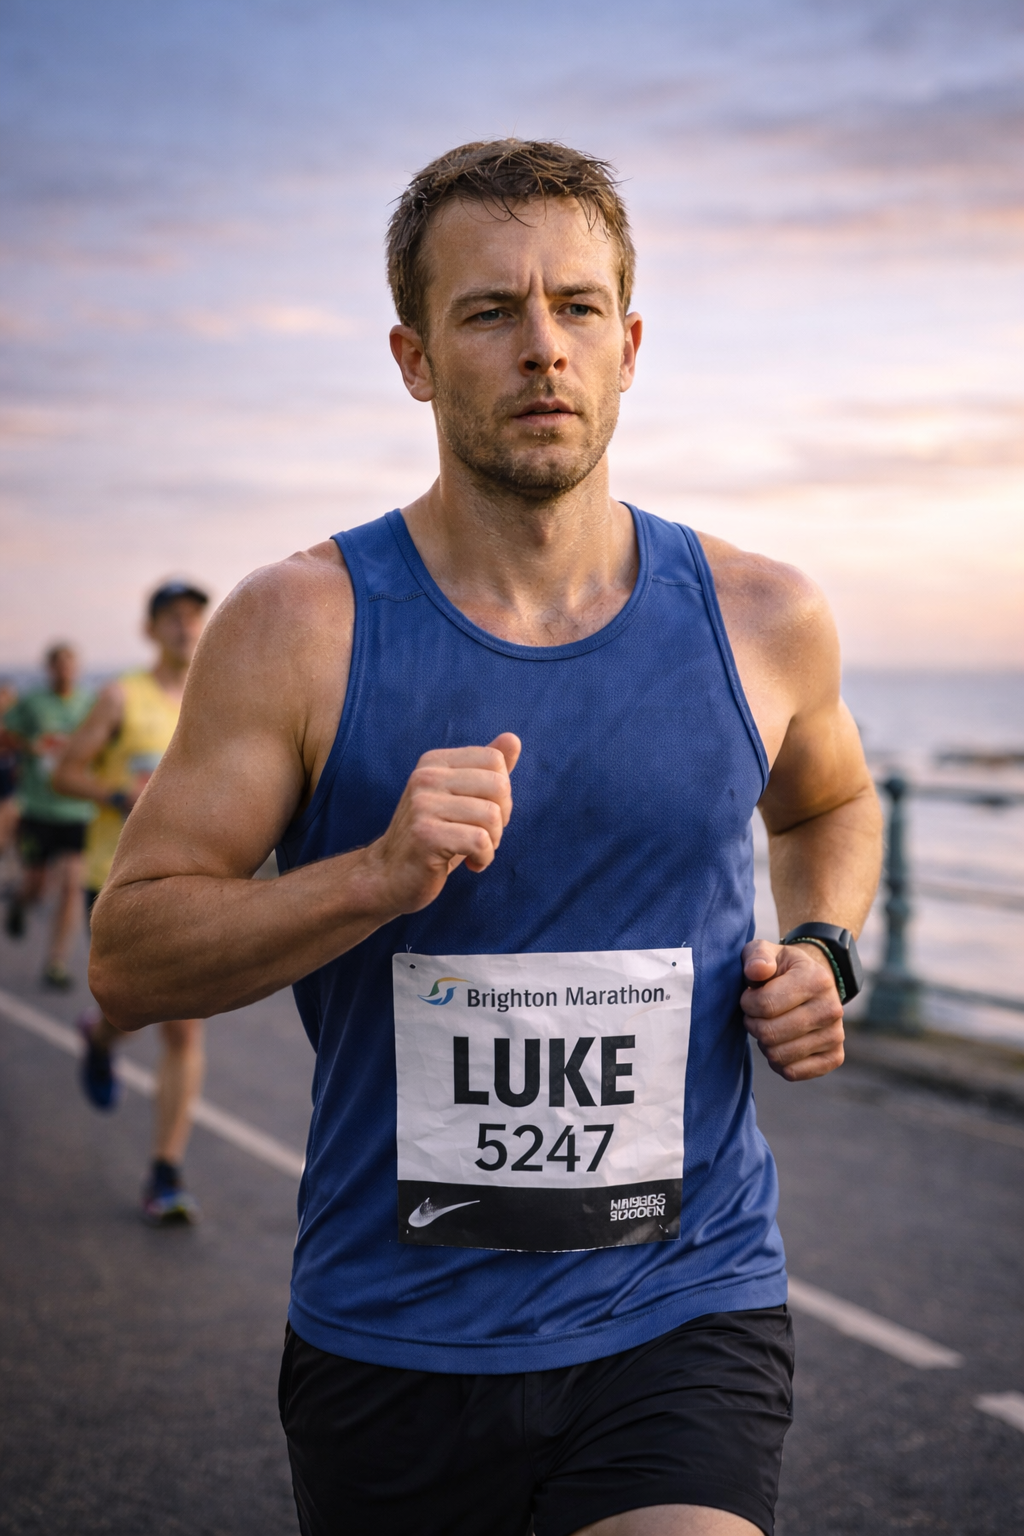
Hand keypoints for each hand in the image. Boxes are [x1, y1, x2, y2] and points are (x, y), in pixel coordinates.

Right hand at [365, 733, 520, 915]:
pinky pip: (480, 841)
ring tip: (473, 851)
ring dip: (492, 842)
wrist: (389, 875)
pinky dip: (484, 858)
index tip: (482, 814)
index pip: (494, 760)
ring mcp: (423, 805)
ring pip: (491, 816)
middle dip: (501, 818)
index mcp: (434, 762)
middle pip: (499, 786)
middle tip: (482, 836)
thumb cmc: (432, 837)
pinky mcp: (426, 834)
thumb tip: (513, 738)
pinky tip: (470, 864)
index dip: (502, 793)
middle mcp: (426, 777)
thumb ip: (486, 769)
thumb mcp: (460, 799)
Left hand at [740, 939, 844, 1080]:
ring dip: (764, 1044)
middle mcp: (831, 1008)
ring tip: (769, 1027)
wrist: (811, 983)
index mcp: (815, 979)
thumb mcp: (765, 952)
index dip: (747, 1004)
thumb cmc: (780, 969)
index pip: (764, 1005)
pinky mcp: (835, 1057)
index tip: (749, 996)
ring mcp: (836, 1035)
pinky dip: (778, 1063)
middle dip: (753, 1025)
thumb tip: (756, 971)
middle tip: (755, 1015)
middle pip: (770, 1034)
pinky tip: (780, 1045)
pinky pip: (793, 1073)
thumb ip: (756, 957)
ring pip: (779, 1056)